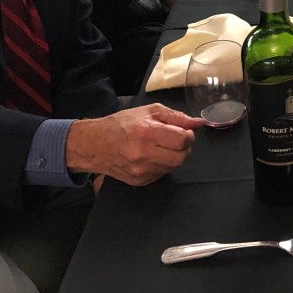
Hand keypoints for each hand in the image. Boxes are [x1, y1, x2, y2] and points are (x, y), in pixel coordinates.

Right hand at [66, 103, 201, 186]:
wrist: (93, 144)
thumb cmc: (122, 123)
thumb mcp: (149, 111)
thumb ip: (176, 117)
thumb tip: (198, 123)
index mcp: (146, 133)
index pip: (182, 140)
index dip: (188, 135)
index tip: (184, 131)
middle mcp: (143, 154)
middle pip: (181, 157)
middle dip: (185, 148)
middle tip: (176, 140)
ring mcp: (140, 171)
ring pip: (173, 167)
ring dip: (174, 156)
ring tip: (162, 146)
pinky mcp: (139, 182)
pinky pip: (162, 174)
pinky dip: (163, 164)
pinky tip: (152, 156)